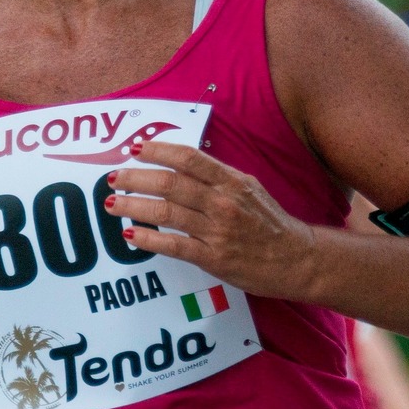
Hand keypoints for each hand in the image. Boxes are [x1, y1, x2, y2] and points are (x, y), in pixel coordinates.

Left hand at [105, 142, 316, 297]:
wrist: (296, 259)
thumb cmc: (269, 223)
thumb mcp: (249, 189)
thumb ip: (218, 178)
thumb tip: (182, 166)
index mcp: (232, 181)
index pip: (189, 158)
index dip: (159, 151)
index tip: (136, 149)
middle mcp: (223, 203)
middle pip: (170, 184)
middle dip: (136, 178)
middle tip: (114, 178)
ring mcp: (217, 231)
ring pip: (166, 213)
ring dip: (134, 206)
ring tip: (112, 203)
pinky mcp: (213, 258)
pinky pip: (173, 246)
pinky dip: (149, 239)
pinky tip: (130, 234)